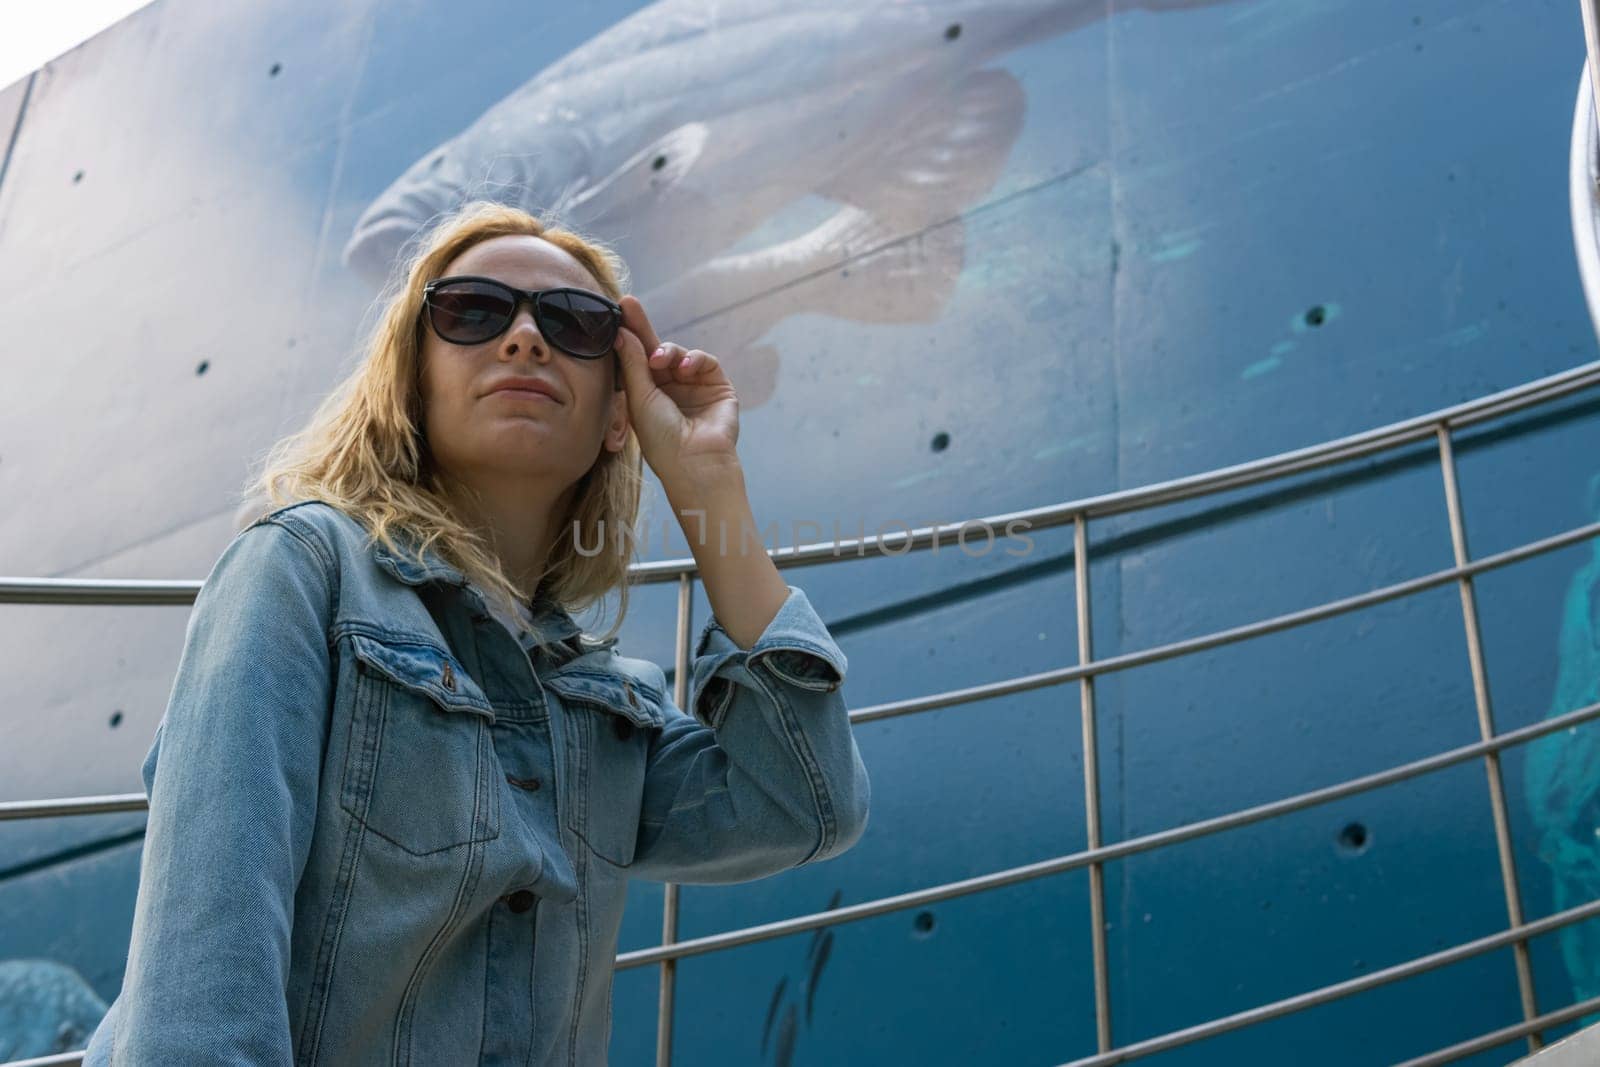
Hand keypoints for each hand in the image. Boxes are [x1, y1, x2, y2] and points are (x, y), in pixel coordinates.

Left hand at [613, 294, 741, 492]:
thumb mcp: (640, 397)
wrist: (695, 462)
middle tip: (630, 305)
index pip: (635, 359)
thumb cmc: (662, 439)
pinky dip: (695, 359)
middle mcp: (669, 389)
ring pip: (679, 353)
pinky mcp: (717, 386)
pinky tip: (685, 369)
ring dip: (669, 352)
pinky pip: (704, 360)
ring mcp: (693, 386)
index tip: (616, 311)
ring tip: (661, 362)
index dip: (627, 336)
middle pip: (655, 349)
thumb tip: (621, 331)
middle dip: (642, 327)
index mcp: (646, 395)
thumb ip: (633, 362)